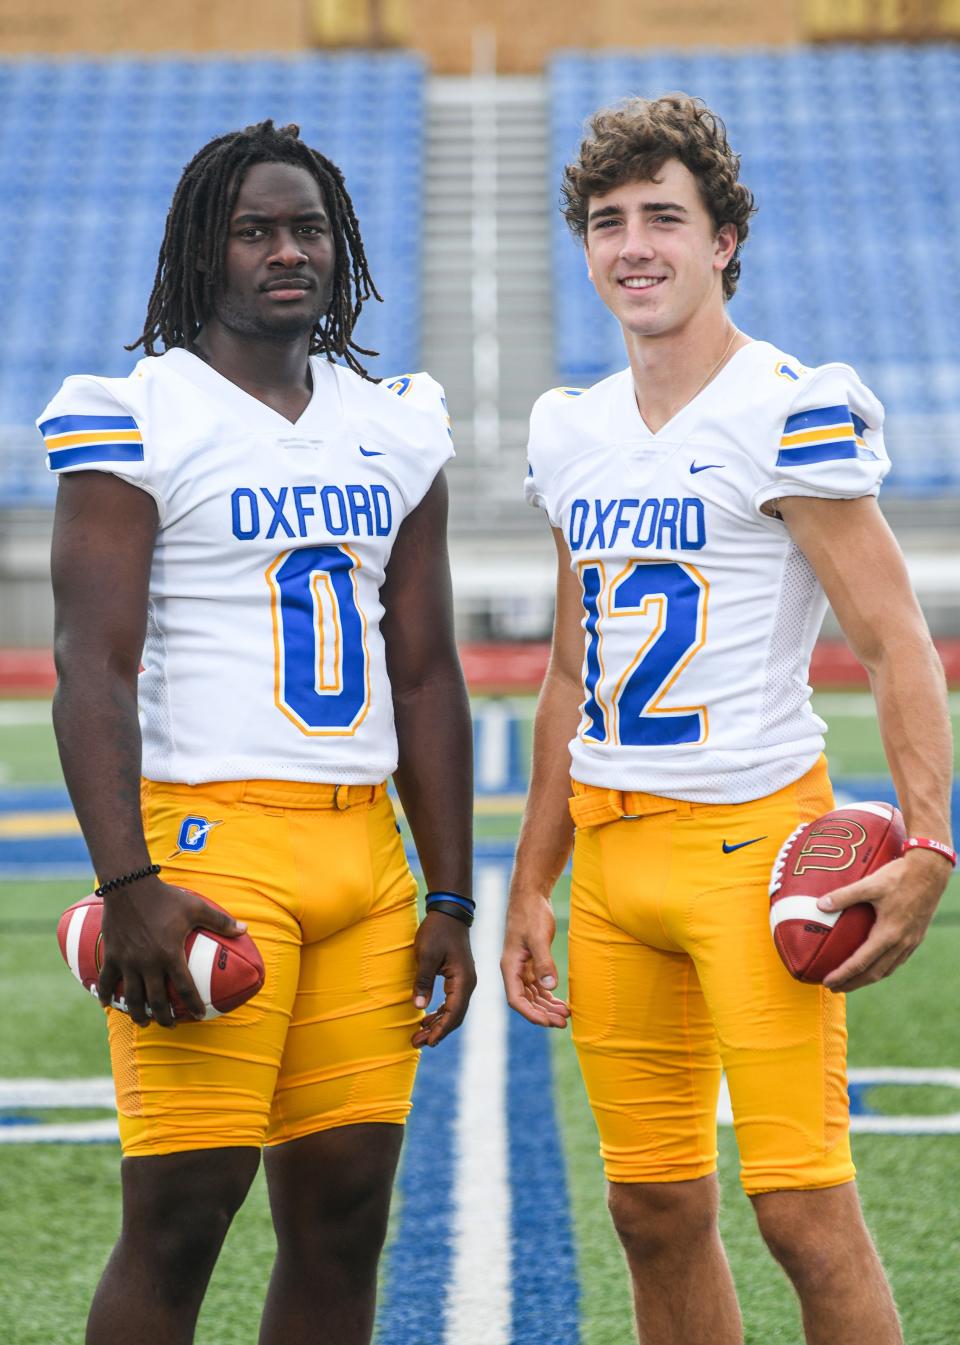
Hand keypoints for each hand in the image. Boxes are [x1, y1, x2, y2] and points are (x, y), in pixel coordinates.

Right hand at [97, 877, 247, 1027]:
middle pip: (157, 1001)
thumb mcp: (196, 908)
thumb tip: (245, 929)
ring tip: (144, 1022)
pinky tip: (106, 1003)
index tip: (199, 1016)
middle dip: (165, 1018)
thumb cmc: (165, 897)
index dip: (193, 1005)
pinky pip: (106, 981)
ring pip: (132, 997)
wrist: (129, 886)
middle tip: (171, 1026)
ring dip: (138, 1014)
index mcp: (170, 954)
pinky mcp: (111, 956)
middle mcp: (148, 963)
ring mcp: (127, 962)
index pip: (185, 988)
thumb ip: (220, 921)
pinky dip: (105, 995)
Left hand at [411, 912, 475, 1047]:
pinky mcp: (458, 977)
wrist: (449, 912)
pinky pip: (451, 1001)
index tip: (427, 1042)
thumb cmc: (437, 931)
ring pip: (453, 1010)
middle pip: (455, 1016)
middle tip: (417, 1043)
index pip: (454, 1012)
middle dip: (438, 1031)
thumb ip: (424, 981)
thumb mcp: (427, 955)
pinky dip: (440, 1012)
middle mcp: (467, 983)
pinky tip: (427, 1018)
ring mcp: (464, 980)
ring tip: (419, 1035)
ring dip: (437, 1023)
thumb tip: (419, 1007)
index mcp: (463, 980)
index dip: (441, 1029)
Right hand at [501, 891, 570, 1027]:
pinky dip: (549, 995)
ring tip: (565, 1015)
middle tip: (563, 1022)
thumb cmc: (531, 913)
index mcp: (510, 966)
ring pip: (533, 995)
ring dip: (547, 1007)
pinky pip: (539, 985)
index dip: (532, 1014)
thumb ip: (543, 962)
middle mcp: (514, 970)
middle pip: (526, 1001)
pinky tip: (561, 1002)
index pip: (516, 1000)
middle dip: (543, 1014)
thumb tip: (550, 986)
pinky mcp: (532, 961)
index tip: (549, 1022)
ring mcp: (523, 966)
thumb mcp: (538, 937)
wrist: (531, 895)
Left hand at [819, 849, 950, 991]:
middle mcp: (901, 942)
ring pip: (888, 969)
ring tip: (852, 981)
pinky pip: (898, 960)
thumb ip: (844, 896)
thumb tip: (820, 905)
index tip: (828, 982)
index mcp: (888, 933)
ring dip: (869, 978)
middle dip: (853, 983)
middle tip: (834, 988)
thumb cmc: (899, 876)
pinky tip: (875, 964)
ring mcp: (911, 941)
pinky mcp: (917, 936)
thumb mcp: (869, 884)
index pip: (861, 962)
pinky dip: (883, 967)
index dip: (843, 974)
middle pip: (874, 973)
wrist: (931, 870)